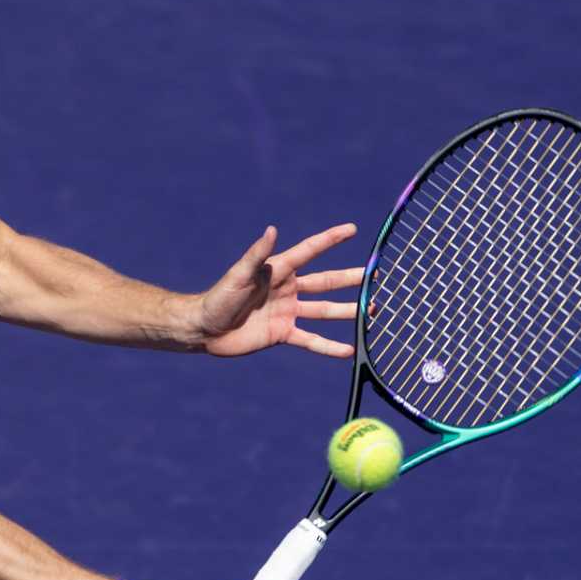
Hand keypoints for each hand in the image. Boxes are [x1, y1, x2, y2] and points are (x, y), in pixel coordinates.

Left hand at [198, 224, 363, 357]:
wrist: (205, 329)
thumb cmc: (218, 297)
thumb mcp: (238, 275)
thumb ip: (257, 255)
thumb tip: (271, 229)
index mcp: (279, 270)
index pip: (310, 251)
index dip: (331, 239)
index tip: (353, 229)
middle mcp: (288, 289)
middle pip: (326, 281)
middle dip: (351, 278)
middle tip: (375, 275)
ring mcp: (288, 311)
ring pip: (325, 310)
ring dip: (348, 311)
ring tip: (373, 311)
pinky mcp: (284, 333)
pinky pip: (312, 339)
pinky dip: (330, 346)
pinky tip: (350, 350)